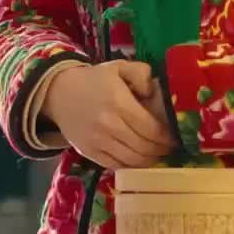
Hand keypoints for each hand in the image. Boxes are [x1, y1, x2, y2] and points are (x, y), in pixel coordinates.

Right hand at [43, 62, 173, 170]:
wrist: (59, 93)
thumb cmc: (94, 80)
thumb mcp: (119, 67)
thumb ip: (141, 73)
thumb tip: (155, 92)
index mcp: (119, 102)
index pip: (152, 129)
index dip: (167, 137)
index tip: (175, 137)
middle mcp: (109, 125)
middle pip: (145, 147)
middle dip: (161, 149)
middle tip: (170, 147)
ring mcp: (98, 142)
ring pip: (133, 160)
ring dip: (149, 160)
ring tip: (157, 154)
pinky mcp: (90, 153)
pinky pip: (117, 166)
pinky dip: (132, 166)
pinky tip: (139, 159)